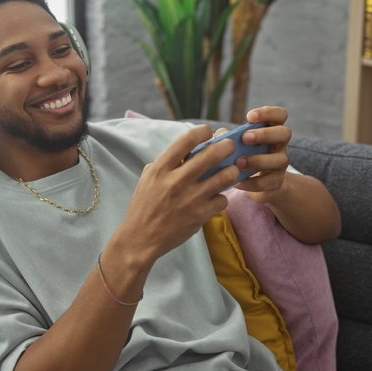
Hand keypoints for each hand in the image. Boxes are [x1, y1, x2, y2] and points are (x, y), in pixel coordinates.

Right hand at [109, 125, 237, 265]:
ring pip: (224, 176)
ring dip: (231, 171)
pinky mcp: (199, 216)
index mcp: (161, 168)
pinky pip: (222, 199)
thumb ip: (168, 162)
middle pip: (212, 154)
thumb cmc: (145, 205)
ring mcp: (190, 199)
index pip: (186, 139)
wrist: (140, 239)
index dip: (203, 131)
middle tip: (230, 147)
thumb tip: (190, 148)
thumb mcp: (149, 178)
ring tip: (231, 171)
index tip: (209, 133)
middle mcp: (176, 181)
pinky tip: (216, 198)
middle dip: (227, 146)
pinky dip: (222, 197)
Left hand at [231, 106, 292, 204]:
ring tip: (239, 162)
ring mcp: (280, 164)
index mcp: (271, 130)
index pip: (280, 115)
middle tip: (245, 138)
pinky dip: (251, 182)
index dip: (268, 113)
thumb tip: (221, 134)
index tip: (249, 117)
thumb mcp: (235, 144)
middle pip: (285, 133)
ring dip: (258, 160)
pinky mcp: (276, 182)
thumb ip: (227, 137)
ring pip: (280, 160)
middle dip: (265, 134)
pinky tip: (237, 181)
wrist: (254, 184)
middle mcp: (280, 145)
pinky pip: (267, 182)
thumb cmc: (243, 156)